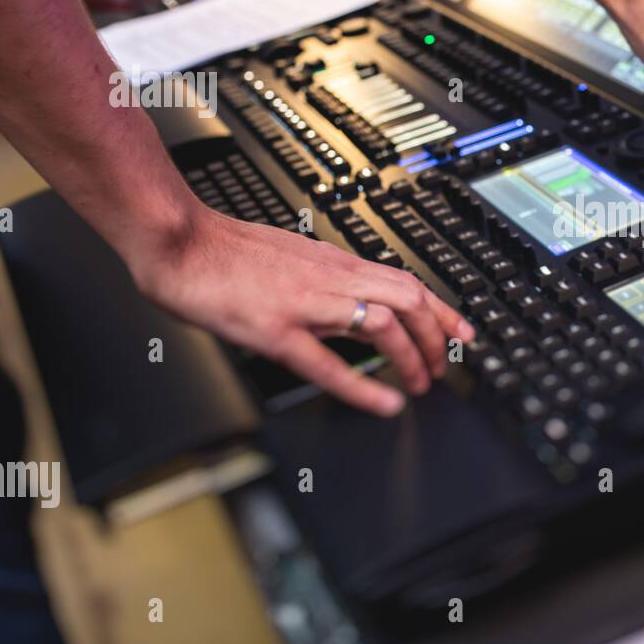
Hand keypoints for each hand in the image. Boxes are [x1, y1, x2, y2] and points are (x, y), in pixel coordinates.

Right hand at [128, 207, 474, 416]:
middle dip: (437, 338)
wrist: (181, 241)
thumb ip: (327, 277)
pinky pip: (330, 362)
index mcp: (335, 262)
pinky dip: (364, 386)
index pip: (407, 282)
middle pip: (409, 300)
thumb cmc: (228, 252)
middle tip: (444, 367)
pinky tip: (383, 403)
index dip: (443, 310)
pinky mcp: (276, 329)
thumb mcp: (295, 257)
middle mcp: (331, 278)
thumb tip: (354, 299)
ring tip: (419, 385)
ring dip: (411, 359)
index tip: (463, 333)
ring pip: (384, 324)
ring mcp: (307, 303)